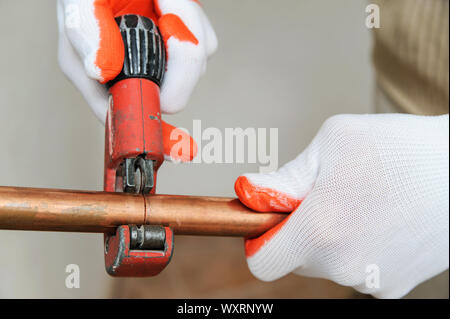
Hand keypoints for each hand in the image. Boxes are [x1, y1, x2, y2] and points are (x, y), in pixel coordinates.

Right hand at [57, 0, 216, 160]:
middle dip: (178, 60)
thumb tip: (98, 69)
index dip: (152, 129)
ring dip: (185, 29)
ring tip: (161, 2)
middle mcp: (136, 76)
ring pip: (194, 69)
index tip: (176, 144)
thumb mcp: (80, 5)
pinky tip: (170, 5)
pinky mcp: (186, 46)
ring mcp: (164, 64)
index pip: (131, 116)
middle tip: (166, 19)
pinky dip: (195, 23)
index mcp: (105, 77)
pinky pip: (206, 45)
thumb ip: (85, 33)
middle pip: (173, 97)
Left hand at [235, 114, 448, 297]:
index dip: (262, 239)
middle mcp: (343, 265)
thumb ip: (284, 177)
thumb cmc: (400, 148)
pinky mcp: (394, 285)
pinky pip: (354, 268)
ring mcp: (371, 280)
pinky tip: (380, 219)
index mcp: (320, 231)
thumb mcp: (332, 144)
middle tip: (327, 196)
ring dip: (331, 237)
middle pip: (296, 260)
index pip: (264, 263)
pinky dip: (357, 247)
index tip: (276, 217)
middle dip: (300, 230)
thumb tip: (249, 194)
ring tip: (360, 203)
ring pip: (326, 263)